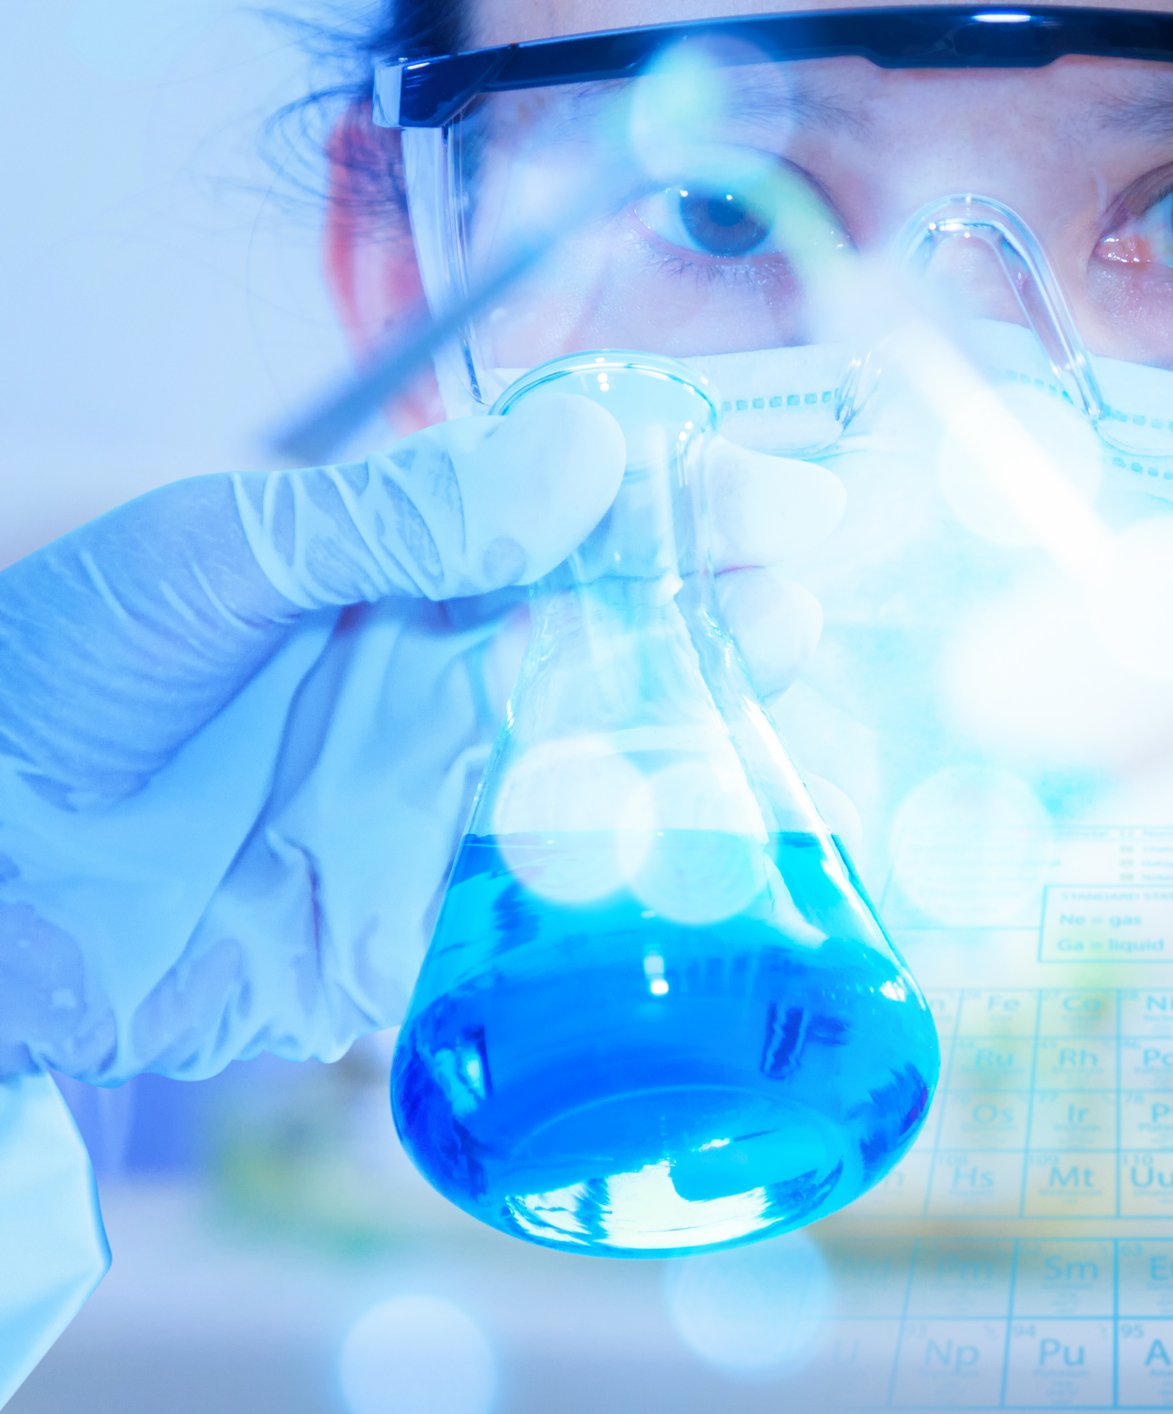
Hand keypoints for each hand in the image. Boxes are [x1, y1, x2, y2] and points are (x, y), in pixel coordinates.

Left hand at [0, 400, 843, 1082]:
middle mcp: (461, 669)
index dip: (696, 500)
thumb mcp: (213, 558)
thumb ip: (392, 518)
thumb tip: (581, 459)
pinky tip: (719, 868)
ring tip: (780, 733)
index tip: (787, 499)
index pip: (592, 512)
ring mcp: (456, 794)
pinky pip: (566, 901)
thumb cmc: (62, 680)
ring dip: (717, 746)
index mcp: (417, 561)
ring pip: (629, 763)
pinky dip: (651, 886)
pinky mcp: (438, 918)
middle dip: (733, 619)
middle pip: (642, 636)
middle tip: (783, 614)